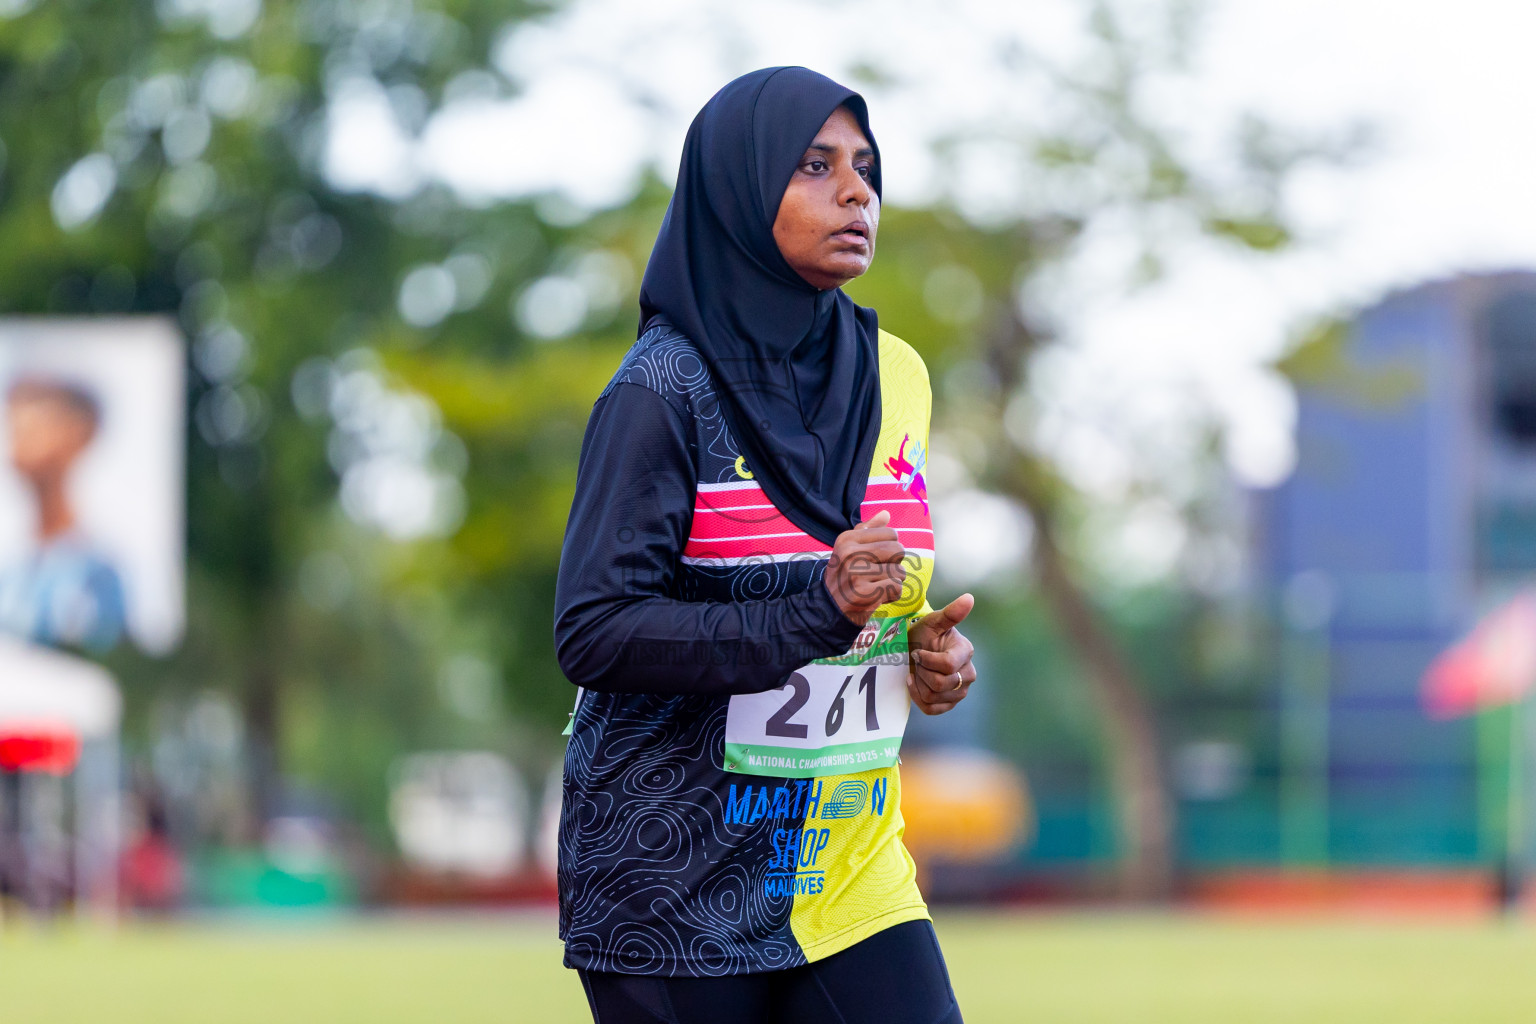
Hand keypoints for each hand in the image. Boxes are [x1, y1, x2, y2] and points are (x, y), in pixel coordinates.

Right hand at [824, 510, 906, 625]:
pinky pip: (896, 588)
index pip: (891, 534)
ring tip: (876, 586)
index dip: (889, 549)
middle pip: (898, 550)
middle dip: (895, 565)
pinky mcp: (864, 593)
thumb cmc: (844, 576)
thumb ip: (868, 530)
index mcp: (847, 538)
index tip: (874, 560)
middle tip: (879, 574)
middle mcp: (850, 553)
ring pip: (899, 571)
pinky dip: (892, 595)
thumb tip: (886, 513)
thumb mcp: (849, 549)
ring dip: (893, 582)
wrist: (828, 609)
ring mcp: (856, 573)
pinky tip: (878, 597)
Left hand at [907, 593, 976, 715]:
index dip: (926, 660)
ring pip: (933, 697)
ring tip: (918, 671)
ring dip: (919, 684)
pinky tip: (915, 683)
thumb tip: (969, 598)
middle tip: (918, 661)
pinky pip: (931, 709)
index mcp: (965, 652)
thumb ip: (951, 613)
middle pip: (939, 684)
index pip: (947, 666)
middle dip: (921, 672)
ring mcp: (961, 691)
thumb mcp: (933, 622)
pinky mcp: (950, 703)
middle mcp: (968, 674)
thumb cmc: (924, 634)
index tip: (918, 651)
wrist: (915, 649)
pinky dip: (918, 697)